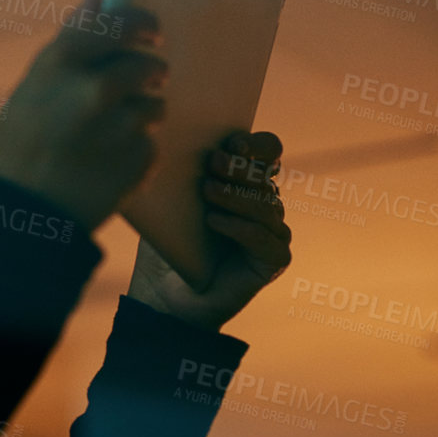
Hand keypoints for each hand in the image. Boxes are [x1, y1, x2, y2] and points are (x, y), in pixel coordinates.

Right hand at [0, 0, 168, 232]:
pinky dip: (138, 151)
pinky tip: (110, 163)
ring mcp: (121, 126)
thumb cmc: (18, 146)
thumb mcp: (32, 86)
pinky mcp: (139, 159)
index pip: (120, 22)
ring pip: (156, 105)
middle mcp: (96, 88)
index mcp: (63, 63)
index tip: (150, 31)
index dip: (141, 23)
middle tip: (141, 82)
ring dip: (143, 116)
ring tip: (112, 135)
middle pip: (148, 64)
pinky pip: (152, 143)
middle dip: (149, 72)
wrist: (22, 216)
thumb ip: (71, 39)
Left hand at [125, 131, 291, 329]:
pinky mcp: (273, 260)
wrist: (164, 294)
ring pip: (266, 205)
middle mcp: (265, 204)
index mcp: (246, 182)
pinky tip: (214, 222)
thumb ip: (185, 174)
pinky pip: (264, 238)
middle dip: (241, 166)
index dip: (255, 144)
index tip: (230, 142)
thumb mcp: (172, 203)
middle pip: (266, 176)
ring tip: (207, 191)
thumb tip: (180, 142)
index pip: (268, 151)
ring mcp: (273, 233)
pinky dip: (240, 228)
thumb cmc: (168, 244)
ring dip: (236, 195)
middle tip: (213, 163)